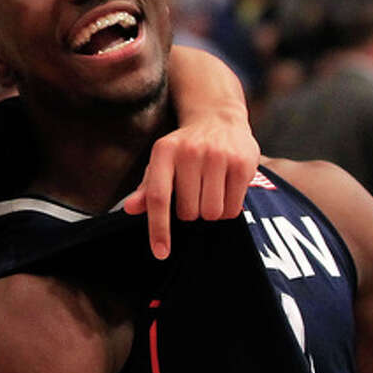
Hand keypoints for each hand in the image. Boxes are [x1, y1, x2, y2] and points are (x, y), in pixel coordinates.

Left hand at [122, 46, 259, 258]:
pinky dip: (228, 209)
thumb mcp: (161, 163)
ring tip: (209, 193)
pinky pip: (233, 208)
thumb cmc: (185, 149)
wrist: (218, 118)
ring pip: (211, 213)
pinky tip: (225, 190)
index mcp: (164, 151)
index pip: (157, 198)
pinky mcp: (242, 163)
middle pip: (188, 212)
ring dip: (210, 213)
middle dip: (190, 212)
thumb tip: (129, 209)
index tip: (161, 253)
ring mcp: (219, 155)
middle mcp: (191, 151)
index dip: (159, 229)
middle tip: (194, 194)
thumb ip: (146, 188)